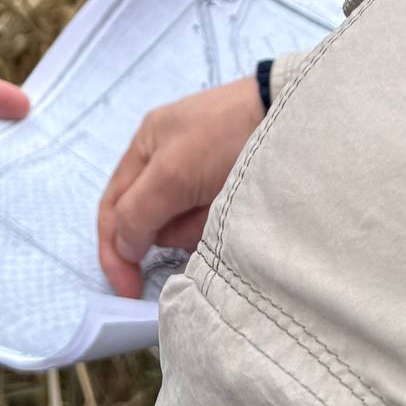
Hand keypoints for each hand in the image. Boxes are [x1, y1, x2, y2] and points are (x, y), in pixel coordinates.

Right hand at [96, 78, 264, 295]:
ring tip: (226, 205)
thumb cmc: (225, 135)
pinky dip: (219, 222)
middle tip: (203, 219)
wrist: (291, 113)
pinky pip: (211, 222)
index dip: (114, 252)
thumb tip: (123, 248)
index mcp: (145, 148)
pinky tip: (237, 205)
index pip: (113, 208)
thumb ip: (137, 213)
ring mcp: (201, 176)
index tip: (128, 292)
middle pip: (152, 221)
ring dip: (200, 226)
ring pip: (184, 226)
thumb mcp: (171, 173)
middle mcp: (168, 162)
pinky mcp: (230, 189)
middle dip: (174, 229)